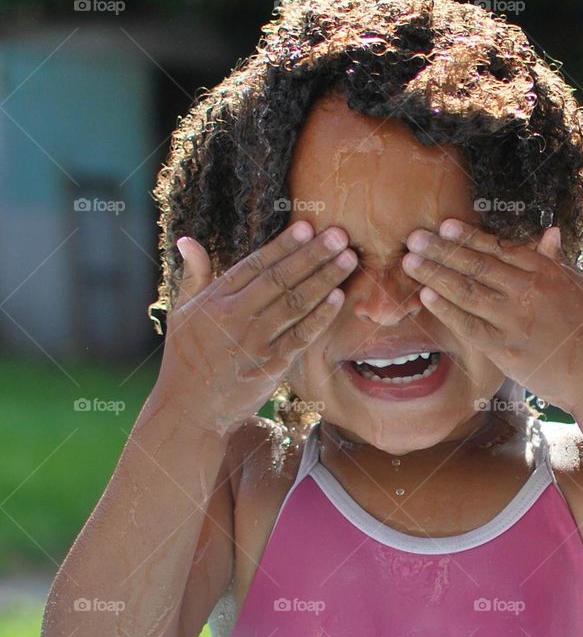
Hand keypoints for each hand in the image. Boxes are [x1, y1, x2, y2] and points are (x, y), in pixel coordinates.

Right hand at [155, 221, 355, 435]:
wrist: (189, 410)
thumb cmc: (185, 358)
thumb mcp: (180, 312)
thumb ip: (192, 274)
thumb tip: (188, 240)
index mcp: (215, 299)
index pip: (255, 264)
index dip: (284, 245)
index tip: (307, 226)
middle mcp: (236, 316)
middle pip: (280, 279)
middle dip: (312, 255)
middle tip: (340, 234)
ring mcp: (255, 341)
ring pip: (295, 303)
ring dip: (324, 279)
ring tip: (348, 258)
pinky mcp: (271, 365)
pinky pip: (301, 336)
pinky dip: (320, 316)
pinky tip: (339, 297)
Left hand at [402, 219, 582, 410]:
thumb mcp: (582, 287)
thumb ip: (557, 262)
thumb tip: (549, 233)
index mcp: (547, 272)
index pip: (500, 248)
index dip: (469, 236)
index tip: (444, 225)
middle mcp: (528, 290)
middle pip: (476, 264)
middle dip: (441, 249)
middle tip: (414, 237)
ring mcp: (515, 319)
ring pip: (466, 290)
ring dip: (435, 274)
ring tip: (410, 262)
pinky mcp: (505, 348)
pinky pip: (468, 324)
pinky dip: (445, 309)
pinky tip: (426, 296)